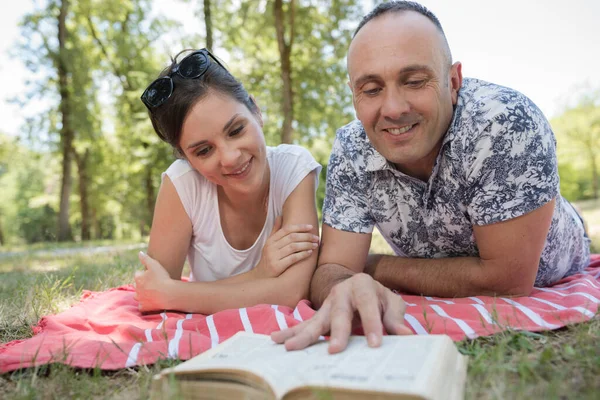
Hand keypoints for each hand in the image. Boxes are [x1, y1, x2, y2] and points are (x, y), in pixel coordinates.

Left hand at [134, 251, 174, 312]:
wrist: (168, 294)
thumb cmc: (162, 278)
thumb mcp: (154, 264)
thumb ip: (145, 258)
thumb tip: (139, 253)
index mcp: (138, 278)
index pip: (138, 274)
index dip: (145, 273)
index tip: (152, 274)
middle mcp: (136, 289)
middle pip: (137, 285)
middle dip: (143, 284)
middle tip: (153, 283)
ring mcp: (140, 299)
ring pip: (138, 296)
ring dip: (142, 294)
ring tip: (151, 292)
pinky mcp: (144, 307)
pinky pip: (141, 306)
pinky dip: (144, 305)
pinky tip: (150, 302)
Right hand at [255, 216, 318, 278]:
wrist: (261, 277)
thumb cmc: (269, 258)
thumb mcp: (269, 244)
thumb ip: (275, 231)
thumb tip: (280, 216)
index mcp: (270, 240)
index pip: (287, 229)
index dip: (299, 227)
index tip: (311, 227)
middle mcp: (271, 247)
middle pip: (292, 237)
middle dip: (306, 236)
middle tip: (316, 237)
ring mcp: (273, 257)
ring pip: (293, 247)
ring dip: (306, 244)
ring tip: (316, 244)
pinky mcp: (277, 266)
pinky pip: (293, 258)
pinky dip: (302, 254)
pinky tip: (310, 253)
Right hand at [271, 273, 411, 352]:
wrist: (359, 285)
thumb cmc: (378, 297)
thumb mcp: (392, 303)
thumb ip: (396, 318)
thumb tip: (406, 335)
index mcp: (362, 285)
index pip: (368, 306)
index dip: (372, 324)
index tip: (375, 344)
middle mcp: (341, 292)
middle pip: (339, 313)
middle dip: (337, 332)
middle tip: (335, 350)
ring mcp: (327, 303)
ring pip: (315, 320)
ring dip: (302, 334)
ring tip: (290, 346)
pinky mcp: (318, 314)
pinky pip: (303, 324)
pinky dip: (290, 332)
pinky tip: (275, 340)